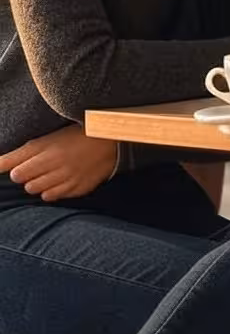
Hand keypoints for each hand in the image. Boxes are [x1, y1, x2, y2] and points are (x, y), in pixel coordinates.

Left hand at [0, 125, 118, 201]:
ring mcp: (70, 178)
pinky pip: (55, 197)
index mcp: (50, 150)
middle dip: (27, 177)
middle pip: (27, 184)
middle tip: (37, 168)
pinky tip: (58, 181)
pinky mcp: (79, 188)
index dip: (16, 170)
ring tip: (47, 174)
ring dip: (38, 185)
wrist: (110, 141)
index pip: (18, 171)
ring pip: (39, 192)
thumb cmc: (75, 136)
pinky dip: (52, 191)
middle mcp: (59, 165)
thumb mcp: (48, 139)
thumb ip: (20, 153)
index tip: (21, 166)